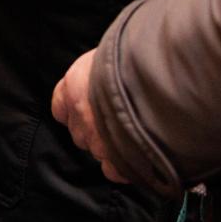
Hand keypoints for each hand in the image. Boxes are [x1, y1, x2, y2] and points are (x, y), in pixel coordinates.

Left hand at [50, 48, 127, 182]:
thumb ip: (104, 68)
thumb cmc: (138, 58)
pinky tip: (139, 154)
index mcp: (74, 86)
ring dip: (112, 145)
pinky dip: (125, 166)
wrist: (160, 81)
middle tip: (121, 118)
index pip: (60, 106)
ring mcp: (97, 141)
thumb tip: (113, 65)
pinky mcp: (117, 160)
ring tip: (136, 132)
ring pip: (98, 151)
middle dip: (97, 128)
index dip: (75, 109)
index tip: (89, 106)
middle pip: (80, 132)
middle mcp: (80, 116)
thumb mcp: (113, 51)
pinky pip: (114, 171)